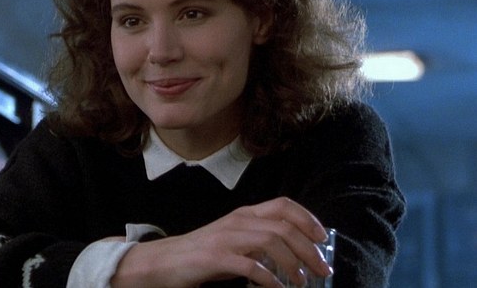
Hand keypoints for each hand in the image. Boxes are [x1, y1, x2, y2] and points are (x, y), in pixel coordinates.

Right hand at [110, 197, 332, 287]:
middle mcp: (236, 221)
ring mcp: (225, 238)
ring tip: (302, 281)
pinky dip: (269, 280)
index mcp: (243, 214)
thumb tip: (294, 251)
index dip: (308, 219)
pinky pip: (251, 267)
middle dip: (309, 248)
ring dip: (293, 263)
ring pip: (271, 241)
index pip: (283, 205)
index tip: (323, 238)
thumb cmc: (200, 255)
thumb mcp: (232, 240)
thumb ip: (257, 240)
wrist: (161, 262)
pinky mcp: (215, 258)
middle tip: (322, 269)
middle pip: (283, 226)